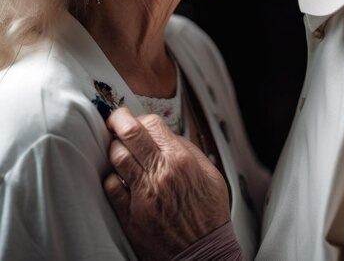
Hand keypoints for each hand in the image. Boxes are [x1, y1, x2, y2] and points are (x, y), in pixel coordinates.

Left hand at [104, 108, 230, 260]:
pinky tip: (120, 178)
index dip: (140, 117)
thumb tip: (166, 134)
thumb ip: (187, 150)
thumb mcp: (210, 174)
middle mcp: (160, 174)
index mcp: (180, 161)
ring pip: (116, 157)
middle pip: (129, 134)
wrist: (203, 254)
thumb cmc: (208, 215)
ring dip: (115, 148)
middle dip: (118, 120)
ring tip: (119, 149)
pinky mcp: (130, 216)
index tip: (135, 118)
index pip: (151, 123)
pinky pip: (111, 186)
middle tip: (115, 119)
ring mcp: (143, 195)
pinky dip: (112, 177)